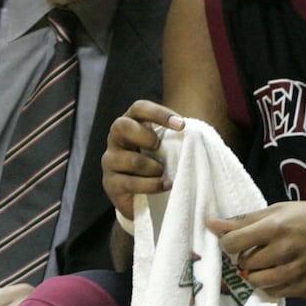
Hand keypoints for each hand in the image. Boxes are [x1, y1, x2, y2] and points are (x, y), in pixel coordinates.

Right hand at [103, 100, 184, 223]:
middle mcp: (115, 139)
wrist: (141, 197)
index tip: (182, 125)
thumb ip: (173, 138)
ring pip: (131, 159)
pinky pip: (130, 183)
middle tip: (159, 147)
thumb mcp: (165, 147)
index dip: (159, 113)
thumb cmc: (157, 163)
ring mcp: (110, 161)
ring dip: (152, 167)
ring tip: (163, 172)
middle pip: (122, 126)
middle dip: (146, 136)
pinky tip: (165, 185)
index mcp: (130, 124)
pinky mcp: (110, 183)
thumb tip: (195, 134)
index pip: (139, 109)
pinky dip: (152, 185)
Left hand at [205, 200, 305, 299]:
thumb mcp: (281, 210)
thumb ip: (244, 220)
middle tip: (259, 250)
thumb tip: (210, 224)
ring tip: (270, 262)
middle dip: (246, 258)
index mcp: (277, 227)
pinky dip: (273, 283)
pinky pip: (275, 293)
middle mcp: (286, 251)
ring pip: (256, 282)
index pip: (232, 243)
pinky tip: (284, 271)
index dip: (227, 244)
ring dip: (257, 273)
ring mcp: (297, 273)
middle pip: (244, 264)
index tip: (234, 242)